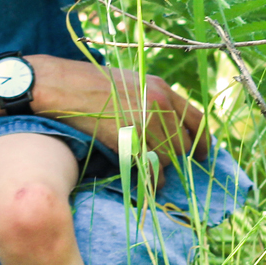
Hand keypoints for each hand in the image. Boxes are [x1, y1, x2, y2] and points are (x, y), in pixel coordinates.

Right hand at [31, 55, 207, 181]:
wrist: (62, 86)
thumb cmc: (90, 83)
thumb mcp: (129, 81)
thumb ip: (151, 98)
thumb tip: (165, 123)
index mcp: (161, 87)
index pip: (196, 118)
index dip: (203, 141)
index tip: (203, 155)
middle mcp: (158, 103)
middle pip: (183, 143)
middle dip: (177, 159)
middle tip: (168, 169)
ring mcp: (144, 121)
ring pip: (168, 158)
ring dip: (162, 172)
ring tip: (153, 177)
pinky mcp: (129, 139)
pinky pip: (150, 169)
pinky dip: (151, 181)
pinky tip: (146, 183)